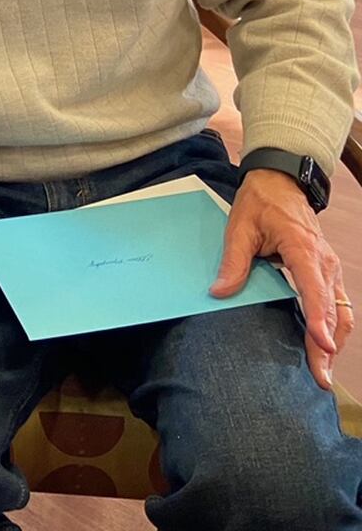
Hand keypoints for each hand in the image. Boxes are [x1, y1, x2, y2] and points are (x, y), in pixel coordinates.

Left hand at [211, 168, 351, 387]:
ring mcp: (329, 267)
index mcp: (303, 249)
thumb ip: (233, 262)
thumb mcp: (239, 228)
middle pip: (332, 310)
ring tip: (322, 371)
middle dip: (328, 345)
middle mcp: (323, 262)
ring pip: (340, 311)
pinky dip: (333, 327)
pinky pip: (336, 304)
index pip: (314, 289)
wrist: (281, 182)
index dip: (318, 319)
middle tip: (320, 378)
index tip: (322, 344)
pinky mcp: (327, 272)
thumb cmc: (260, 203)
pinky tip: (324, 348)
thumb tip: (219, 292)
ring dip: (334, 341)